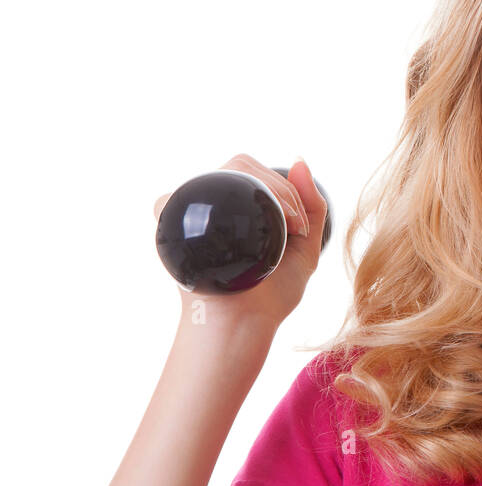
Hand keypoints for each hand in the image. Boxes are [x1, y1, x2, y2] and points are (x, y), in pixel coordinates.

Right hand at [154, 155, 327, 331]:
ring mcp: (193, 216)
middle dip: (274, 186)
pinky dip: (190, 198)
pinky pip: (166, 200)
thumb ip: (311, 206)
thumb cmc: (272, 294)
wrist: (246, 325)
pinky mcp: (173, 231)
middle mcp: (217, 206)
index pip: (257, 170)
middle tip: (293, 225)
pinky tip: (228, 229)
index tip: (301, 224)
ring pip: (212, 174)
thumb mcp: (305, 248)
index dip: (283, 186)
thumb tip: (299, 159)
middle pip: (238, 165)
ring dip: (252, 187)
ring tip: (278, 226)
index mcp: (243, 207)